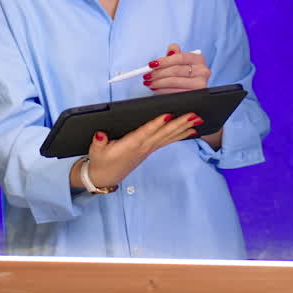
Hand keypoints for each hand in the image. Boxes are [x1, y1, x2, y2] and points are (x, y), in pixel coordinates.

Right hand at [76, 112, 201, 188]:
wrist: (104, 177)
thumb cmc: (100, 161)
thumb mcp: (95, 151)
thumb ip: (98, 142)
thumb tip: (100, 134)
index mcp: (130, 145)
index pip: (145, 132)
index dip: (156, 124)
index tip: (168, 114)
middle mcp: (143, 147)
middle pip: (163, 133)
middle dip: (179, 124)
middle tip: (194, 115)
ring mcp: (148, 149)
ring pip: (168, 137)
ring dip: (183, 128)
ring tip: (197, 120)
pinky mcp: (149, 150)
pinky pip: (167, 141)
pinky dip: (179, 135)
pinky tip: (190, 130)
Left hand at [143, 43, 210, 93]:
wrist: (193, 85)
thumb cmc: (184, 71)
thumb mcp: (181, 60)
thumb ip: (175, 53)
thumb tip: (170, 50)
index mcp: (198, 59)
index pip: (180, 57)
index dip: (164, 61)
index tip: (151, 64)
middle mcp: (202, 71)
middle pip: (175, 70)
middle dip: (158, 73)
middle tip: (147, 75)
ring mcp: (200, 84)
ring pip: (174, 82)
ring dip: (158, 83)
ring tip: (148, 82)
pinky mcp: (194, 95)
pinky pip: (174, 92)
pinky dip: (162, 91)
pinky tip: (155, 89)